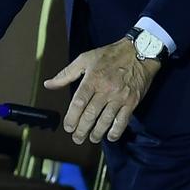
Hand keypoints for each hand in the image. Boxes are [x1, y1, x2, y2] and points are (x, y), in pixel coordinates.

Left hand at [44, 38, 160, 143]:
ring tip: (92, 139)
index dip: (72, 118)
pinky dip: (116, 131)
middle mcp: (106, 89)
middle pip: (90, 115)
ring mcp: (120, 96)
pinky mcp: (132, 101)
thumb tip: (48, 84)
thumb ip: (65, 74)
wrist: (141, 51)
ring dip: (97, 133)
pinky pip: (123, 120)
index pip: (79, 103)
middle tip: (77, 138)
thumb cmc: (110, 55)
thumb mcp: (85, 59)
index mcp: (92, 79)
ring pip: (105, 120)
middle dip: (82, 130)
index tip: (68, 127)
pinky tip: (110, 137)